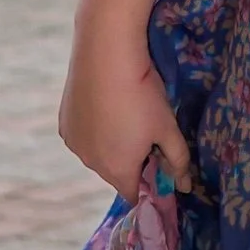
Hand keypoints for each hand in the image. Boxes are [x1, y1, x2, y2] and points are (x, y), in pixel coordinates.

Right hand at [58, 25, 191, 202]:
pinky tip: (105, 106)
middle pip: (115, 174)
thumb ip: (178, 161)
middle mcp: (91, 163)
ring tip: (124, 114)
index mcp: (118, 170)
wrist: (105, 56)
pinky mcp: (63, 124)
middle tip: (146, 132)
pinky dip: (94, 129)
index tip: (158, 161)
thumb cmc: (142, 95)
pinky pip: (83, 136)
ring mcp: (73, 144)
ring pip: (97, 154)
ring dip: (110, 145)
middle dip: (130, 161)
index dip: (148, 182)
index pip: (134, 193)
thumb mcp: (167, 128)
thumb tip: (185, 186)